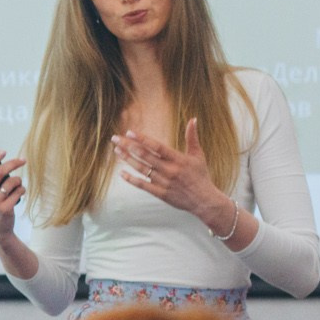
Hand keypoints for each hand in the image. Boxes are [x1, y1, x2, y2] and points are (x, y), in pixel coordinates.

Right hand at [0, 152, 26, 242]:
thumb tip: (0, 161)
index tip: (3, 152)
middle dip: (12, 163)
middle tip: (22, 160)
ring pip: (11, 181)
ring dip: (19, 180)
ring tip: (19, 184)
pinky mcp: (5, 209)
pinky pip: (18, 191)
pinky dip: (22, 189)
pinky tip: (20, 192)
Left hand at [114, 121, 234, 233]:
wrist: (204, 200)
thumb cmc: (201, 176)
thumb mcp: (198, 155)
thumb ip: (192, 137)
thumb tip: (193, 119)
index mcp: (178, 159)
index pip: (157, 146)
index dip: (142, 139)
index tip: (130, 132)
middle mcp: (169, 170)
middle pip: (145, 156)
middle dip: (128, 146)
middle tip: (115, 139)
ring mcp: (164, 182)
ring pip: (141, 169)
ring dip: (127, 159)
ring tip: (117, 151)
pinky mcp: (160, 193)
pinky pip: (143, 185)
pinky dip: (131, 179)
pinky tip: (121, 173)